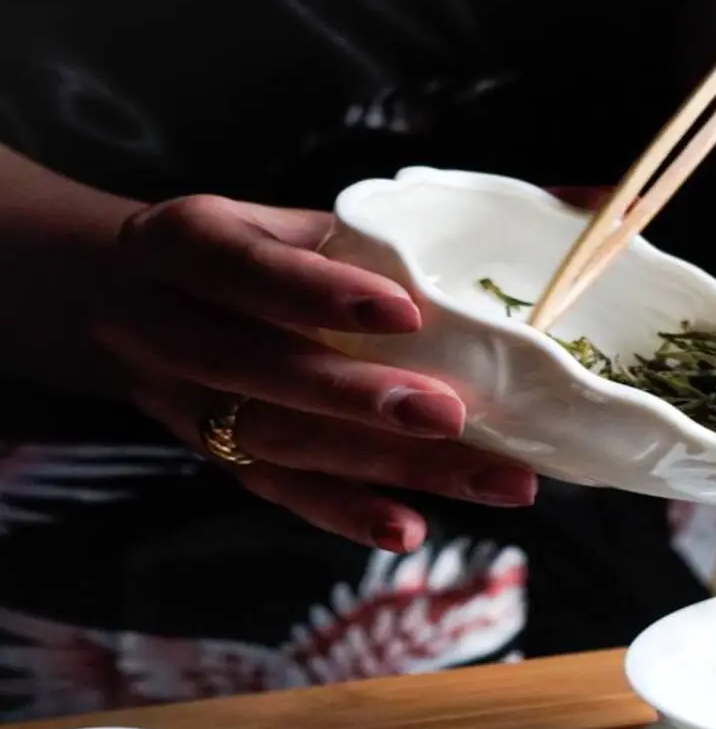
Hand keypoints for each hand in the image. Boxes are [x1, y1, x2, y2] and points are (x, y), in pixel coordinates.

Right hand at [95, 194, 539, 553]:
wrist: (118, 299)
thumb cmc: (252, 251)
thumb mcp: (295, 218)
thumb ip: (410, 221)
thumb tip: (582, 200)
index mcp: (188, 242)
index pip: (248, 268)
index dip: (319, 293)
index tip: (403, 311)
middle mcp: (173, 326)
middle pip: (266, 372)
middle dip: (362, 399)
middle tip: (454, 414)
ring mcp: (188, 402)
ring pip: (287, 441)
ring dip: (390, 466)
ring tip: (494, 479)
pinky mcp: (218, 456)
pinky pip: (283, 491)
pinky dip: (348, 513)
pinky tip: (411, 529)